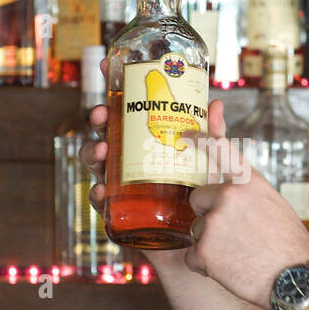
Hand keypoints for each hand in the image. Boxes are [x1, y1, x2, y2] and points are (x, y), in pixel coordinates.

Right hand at [77, 57, 227, 268]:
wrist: (208, 246)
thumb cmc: (210, 201)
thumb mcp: (215, 164)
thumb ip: (214, 138)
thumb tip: (216, 103)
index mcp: (150, 139)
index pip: (128, 107)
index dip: (113, 85)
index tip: (105, 64)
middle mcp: (133, 158)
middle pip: (108, 131)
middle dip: (98, 119)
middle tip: (100, 115)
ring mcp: (124, 184)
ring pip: (99, 162)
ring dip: (92, 152)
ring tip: (101, 150)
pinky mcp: (122, 212)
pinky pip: (102, 201)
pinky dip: (96, 193)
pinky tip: (99, 190)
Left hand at [183, 133, 308, 309]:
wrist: (296, 280)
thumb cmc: (289, 245)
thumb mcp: (273, 204)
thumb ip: (247, 193)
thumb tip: (227, 190)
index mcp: (248, 182)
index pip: (218, 148)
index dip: (199, 138)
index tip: (185, 137)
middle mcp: (228, 196)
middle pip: (198, 198)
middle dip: (208, 214)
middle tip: (234, 234)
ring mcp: (213, 223)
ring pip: (196, 229)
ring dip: (209, 243)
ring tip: (238, 254)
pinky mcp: (204, 251)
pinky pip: (192, 256)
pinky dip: (205, 266)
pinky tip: (231, 269)